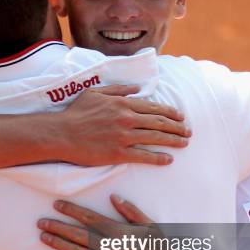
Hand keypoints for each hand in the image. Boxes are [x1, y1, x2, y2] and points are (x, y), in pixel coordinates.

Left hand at [38, 195, 185, 249]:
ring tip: (43, 237)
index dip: (71, 210)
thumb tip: (113, 197)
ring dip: (58, 244)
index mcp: (118, 231)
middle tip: (41, 222)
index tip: (56, 204)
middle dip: (57, 226)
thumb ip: (131, 211)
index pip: (88, 217)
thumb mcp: (150, 227)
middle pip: (77, 234)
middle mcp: (108, 247)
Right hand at [56, 85, 190, 166]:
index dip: (170, 113)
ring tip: (184, 143)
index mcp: (123, 103)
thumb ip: (118, 90)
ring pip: (155, 137)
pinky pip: (144, 156)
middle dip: (177, 127)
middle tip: (188, 131)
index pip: (153, 107)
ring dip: (173, 140)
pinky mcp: (118, 153)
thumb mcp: (95, 93)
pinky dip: (158, 157)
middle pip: (159, 122)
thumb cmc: (76, 113)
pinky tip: (169, 159)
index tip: (181, 117)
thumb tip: (137, 89)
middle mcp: (127, 118)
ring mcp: (124, 136)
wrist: (61, 133)